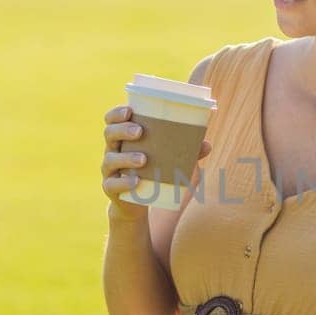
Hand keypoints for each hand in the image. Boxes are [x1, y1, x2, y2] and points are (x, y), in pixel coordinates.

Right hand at [101, 104, 209, 223]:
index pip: (112, 120)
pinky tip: (136, 182)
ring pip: (110, 159)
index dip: (116, 114)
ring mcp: (109, 170)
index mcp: (122, 138)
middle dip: (123, 130)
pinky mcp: (110, 189)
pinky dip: (124, 183)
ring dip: (126, 157)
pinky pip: (112, 185)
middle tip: (140, 132)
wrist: (134, 203)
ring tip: (144, 159)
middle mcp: (112, 151)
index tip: (129, 110)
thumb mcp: (165, 160)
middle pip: (109, 134)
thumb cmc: (150, 172)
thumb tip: (206, 145)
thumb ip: (184, 151)